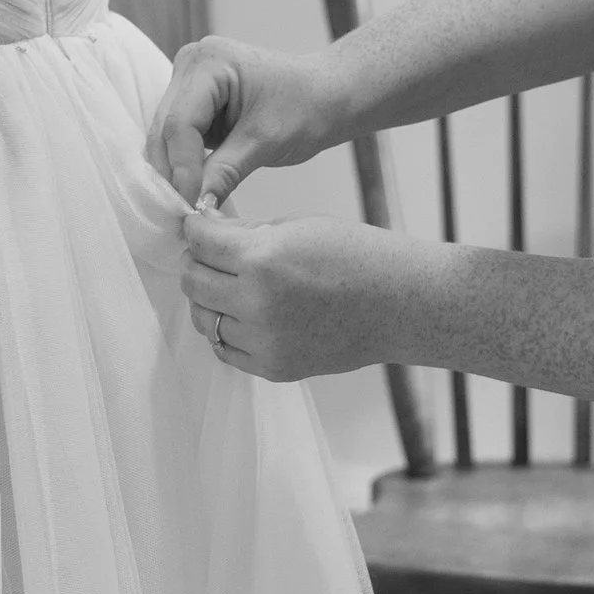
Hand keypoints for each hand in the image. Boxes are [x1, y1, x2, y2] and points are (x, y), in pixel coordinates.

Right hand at [147, 37, 339, 207]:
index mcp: (210, 61)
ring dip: (174, 170)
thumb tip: (196, 207)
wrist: (326, 97)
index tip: (189, 206)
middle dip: (173, 171)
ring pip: (166, 134)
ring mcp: (190, 79)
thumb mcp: (265, 143)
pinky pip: (178, 135)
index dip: (182, 169)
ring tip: (186, 205)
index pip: (181, 123)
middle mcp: (192, 63)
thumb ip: (225, 172)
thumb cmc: (306, 108)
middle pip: (166, 127)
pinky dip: (183, 162)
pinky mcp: (194, 99)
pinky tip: (191, 188)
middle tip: (182, 213)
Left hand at [177, 207, 405, 381]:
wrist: (400, 304)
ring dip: (210, 298)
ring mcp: (264, 341)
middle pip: (193, 282)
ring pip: (204, 319)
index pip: (200, 242)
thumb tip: (208, 231)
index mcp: (262, 260)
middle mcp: (256, 304)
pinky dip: (228, 330)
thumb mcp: (298, 226)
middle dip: (196, 262)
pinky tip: (247, 313)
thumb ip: (247, 232)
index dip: (195, 228)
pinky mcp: (274, 368)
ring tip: (231, 285)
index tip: (198, 226)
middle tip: (211, 254)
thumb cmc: (356, 256)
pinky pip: (227, 349)